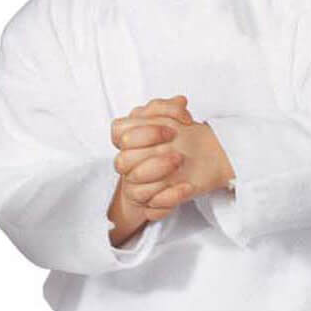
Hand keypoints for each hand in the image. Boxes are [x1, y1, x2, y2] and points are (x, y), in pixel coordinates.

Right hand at [108, 97, 193, 240]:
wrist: (191, 167)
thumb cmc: (173, 142)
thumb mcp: (172, 120)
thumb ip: (171, 108)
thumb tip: (180, 102)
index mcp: (128, 140)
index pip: (119, 133)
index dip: (144, 132)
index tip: (171, 130)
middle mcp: (128, 163)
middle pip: (123, 161)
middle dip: (151, 153)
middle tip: (176, 145)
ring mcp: (137, 186)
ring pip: (135, 186)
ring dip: (158, 172)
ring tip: (180, 161)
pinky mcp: (150, 205)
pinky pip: (153, 208)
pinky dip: (171, 197)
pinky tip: (186, 186)